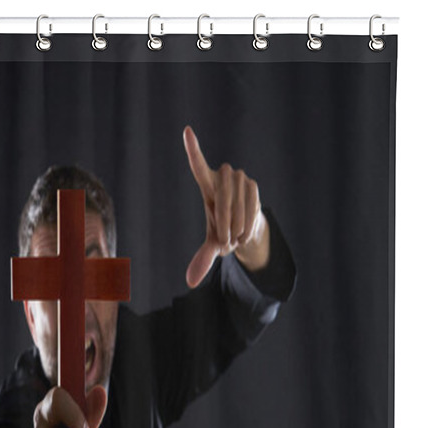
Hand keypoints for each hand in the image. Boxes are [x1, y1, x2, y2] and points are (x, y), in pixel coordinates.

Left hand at [183, 124, 269, 286]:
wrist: (246, 231)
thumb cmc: (223, 233)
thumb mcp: (213, 247)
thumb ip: (202, 260)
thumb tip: (190, 282)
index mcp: (207, 187)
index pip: (197, 165)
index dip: (193, 149)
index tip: (187, 130)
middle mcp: (223, 177)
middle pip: (221, 197)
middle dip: (224, 222)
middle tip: (227, 239)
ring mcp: (240, 179)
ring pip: (237, 203)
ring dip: (237, 225)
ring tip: (236, 234)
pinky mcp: (253, 185)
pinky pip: (252, 205)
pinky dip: (248, 222)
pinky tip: (247, 229)